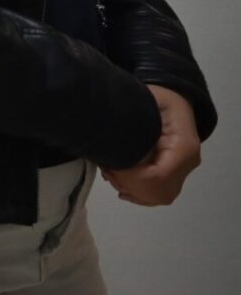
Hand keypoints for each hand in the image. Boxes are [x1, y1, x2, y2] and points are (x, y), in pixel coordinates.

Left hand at [101, 84, 201, 206]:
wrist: (176, 99)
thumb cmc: (159, 97)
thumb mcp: (146, 99)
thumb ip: (133, 120)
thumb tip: (109, 135)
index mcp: (183, 146)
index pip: (157, 176)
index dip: (131, 177)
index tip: (109, 166)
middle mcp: (188, 163)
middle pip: (158, 191)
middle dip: (128, 184)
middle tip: (106, 169)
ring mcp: (184, 170)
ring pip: (159, 196)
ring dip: (131, 190)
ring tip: (111, 173)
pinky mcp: (175, 174)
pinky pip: (159, 194)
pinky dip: (139, 193)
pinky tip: (121, 185)